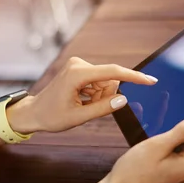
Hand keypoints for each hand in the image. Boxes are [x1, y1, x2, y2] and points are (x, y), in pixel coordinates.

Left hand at [7, 57, 156, 132]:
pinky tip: (81, 100)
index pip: (113, 73)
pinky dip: (95, 93)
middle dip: (106, 96)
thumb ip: (103, 108)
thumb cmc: (51, 116)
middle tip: (88, 109)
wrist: (33, 113)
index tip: (151, 81)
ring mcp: (78, 65)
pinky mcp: (79, 68)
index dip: (134, 77)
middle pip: (109, 80)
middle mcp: (79, 64)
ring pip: (105, 82)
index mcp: (77, 74)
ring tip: (82, 105)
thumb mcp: (79, 117)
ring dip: (100, 96)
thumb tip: (123, 99)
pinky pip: (98, 81)